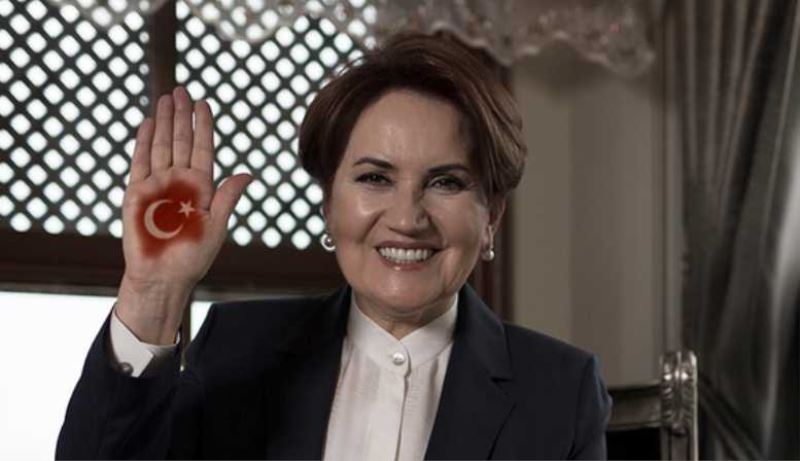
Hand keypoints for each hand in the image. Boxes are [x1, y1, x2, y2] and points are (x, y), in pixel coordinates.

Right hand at [116, 87, 251, 343]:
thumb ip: (227, 197)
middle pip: (181, 141)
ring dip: (164, 122)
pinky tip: (147, 123)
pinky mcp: (137, 192)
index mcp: (202, 187)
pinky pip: (140, 162)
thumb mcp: (217, 225)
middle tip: (183, 90)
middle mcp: (180, 181)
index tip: (205, 104)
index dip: (204, 127)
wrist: (163, 276)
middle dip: (182, 116)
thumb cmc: (192, 256)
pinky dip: (144, 142)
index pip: (203, 149)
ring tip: (166, 98)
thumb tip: (247, 174)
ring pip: (162, 146)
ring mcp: (158, 184)